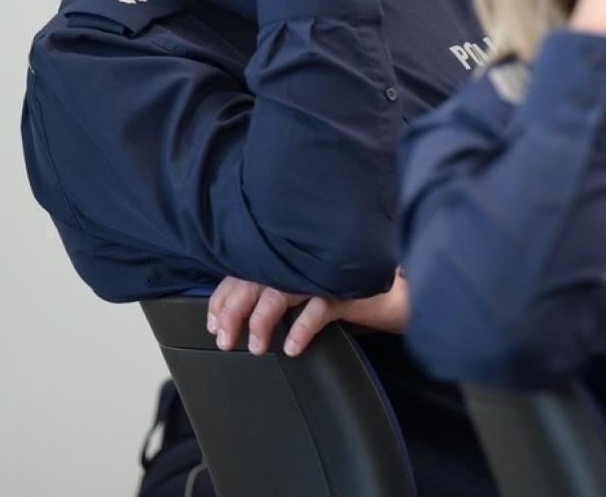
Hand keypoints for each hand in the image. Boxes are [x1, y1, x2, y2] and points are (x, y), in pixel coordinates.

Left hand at [206, 273, 409, 357]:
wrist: (392, 295)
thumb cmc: (343, 294)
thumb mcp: (303, 290)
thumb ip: (274, 293)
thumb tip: (235, 317)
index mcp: (286, 258)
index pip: (243, 273)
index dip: (223, 298)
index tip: (213, 324)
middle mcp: (300, 261)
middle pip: (254, 280)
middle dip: (233, 312)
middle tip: (225, 340)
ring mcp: (322, 273)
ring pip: (279, 292)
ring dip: (262, 322)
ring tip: (256, 347)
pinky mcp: (345, 289)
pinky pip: (318, 309)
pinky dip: (301, 329)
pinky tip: (292, 347)